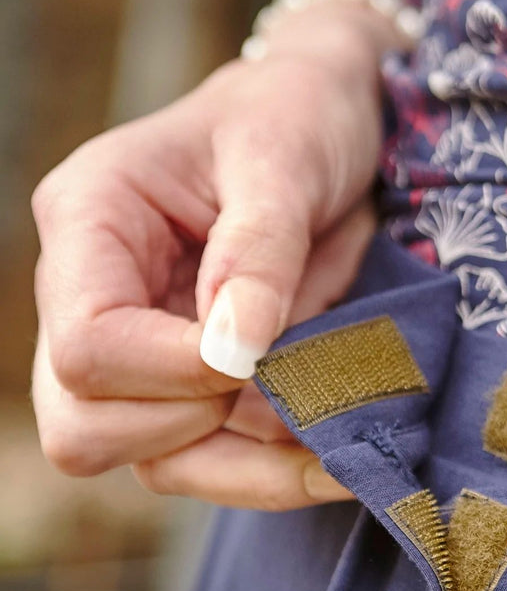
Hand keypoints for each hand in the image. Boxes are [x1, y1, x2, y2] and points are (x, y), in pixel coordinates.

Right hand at [32, 3, 396, 509]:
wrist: (327, 126)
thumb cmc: (295, 117)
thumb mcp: (284, 158)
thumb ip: (258, 252)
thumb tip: (233, 354)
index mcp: (88, 221)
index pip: (87, 346)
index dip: (175, 372)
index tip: (263, 349)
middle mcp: (90, 299)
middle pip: (85, 429)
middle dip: (200, 428)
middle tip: (289, 381)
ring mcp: (134, 355)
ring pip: (152, 465)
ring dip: (251, 468)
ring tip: (337, 435)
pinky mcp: (184, 389)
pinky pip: (208, 466)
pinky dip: (273, 473)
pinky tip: (332, 452)